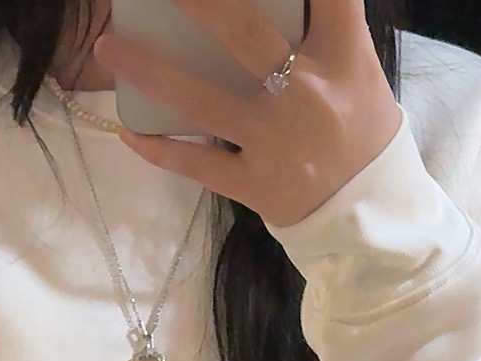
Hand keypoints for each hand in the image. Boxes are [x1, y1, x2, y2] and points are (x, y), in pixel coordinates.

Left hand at [92, 0, 402, 227]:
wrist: (372, 219)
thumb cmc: (362, 134)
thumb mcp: (359, 71)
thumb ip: (324, 29)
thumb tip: (279, 4)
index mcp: (342, 58)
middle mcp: (306, 95)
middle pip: (245, 35)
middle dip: (200, 4)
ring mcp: (275, 143)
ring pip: (204, 101)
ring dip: (150, 71)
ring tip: (108, 46)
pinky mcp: (255, 185)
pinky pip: (199, 165)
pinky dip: (161, 150)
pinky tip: (128, 132)